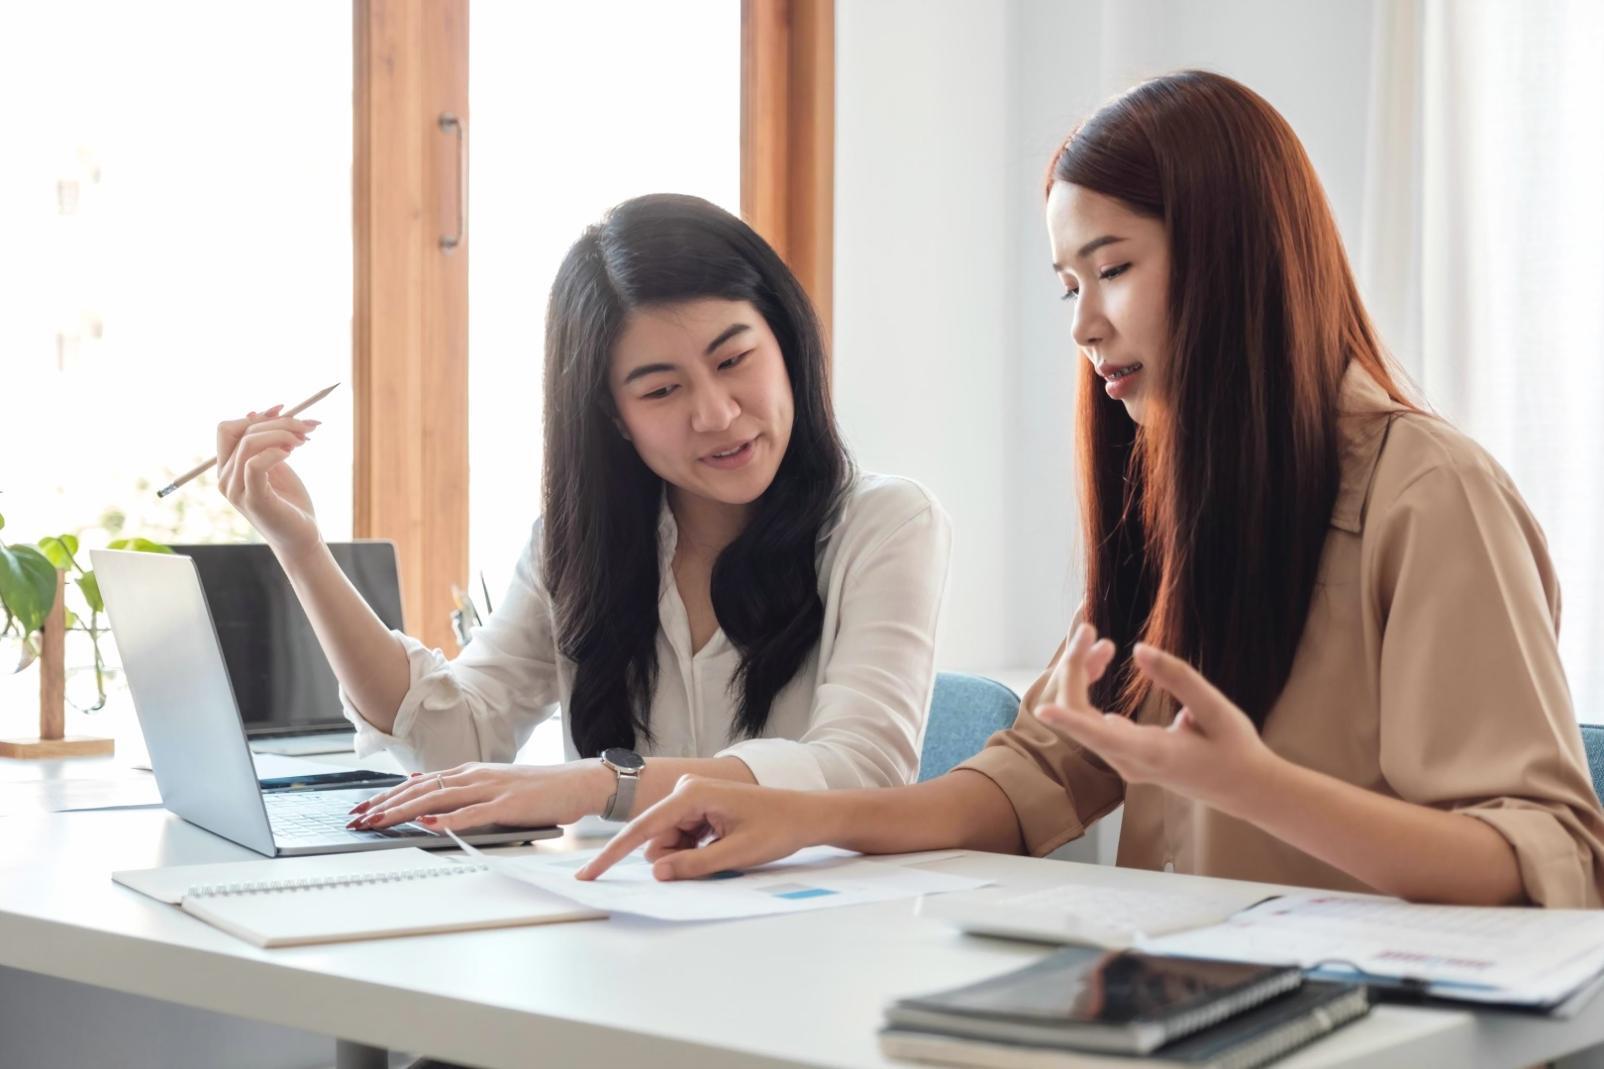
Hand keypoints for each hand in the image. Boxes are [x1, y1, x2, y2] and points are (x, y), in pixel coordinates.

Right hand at [215, 405, 322, 557]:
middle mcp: (225, 478)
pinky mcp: (254, 500)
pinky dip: (275, 452)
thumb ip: (266, 443)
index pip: (227, 429)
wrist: (302, 536)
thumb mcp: (277, 465)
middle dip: (277, 422)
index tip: (283, 410)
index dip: (255, 416)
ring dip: (282, 434)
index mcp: (228, 468)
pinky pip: (255, 464)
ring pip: (248, 443)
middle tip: (306, 427)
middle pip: (240, 431)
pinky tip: (291, 453)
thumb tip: (261, 412)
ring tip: (303, 441)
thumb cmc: (290, 501)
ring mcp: (237, 490)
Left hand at [346, 760, 612, 831]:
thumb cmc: (540, 789)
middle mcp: (475, 776)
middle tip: (358, 819)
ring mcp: (491, 789)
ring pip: (438, 798)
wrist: (577, 783)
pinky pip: (472, 813)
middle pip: (420, 789)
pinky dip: (448, 819)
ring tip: (379, 821)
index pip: (419, 783)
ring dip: (404, 810)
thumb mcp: (494, 784)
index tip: (363, 809)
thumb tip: (425, 787)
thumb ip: (462, 788)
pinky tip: (428, 824)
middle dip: (384, 804)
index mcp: (471, 772)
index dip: (387, 795)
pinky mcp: (508, 805)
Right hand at [574, 776, 822, 881]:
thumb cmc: (776, 830)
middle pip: (655, 839)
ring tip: (723, 847)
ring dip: (687, 854)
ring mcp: (691, 797)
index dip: (613, 855)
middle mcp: (686, 790)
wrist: (804, 815)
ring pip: (667, 841)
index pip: (642, 829)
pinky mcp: (698, 807)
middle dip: (674, 857)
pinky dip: (695, 849)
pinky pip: (681, 837)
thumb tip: (657, 872)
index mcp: (692, 794)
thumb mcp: (736, 854)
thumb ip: (693, 865)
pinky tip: (722, 843)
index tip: (588, 876)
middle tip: (716, 855)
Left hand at [1034, 624, 1277, 818]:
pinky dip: (1089, 688)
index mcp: (1149, 753)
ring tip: (1098, 640)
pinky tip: (1102, 658)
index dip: (1068, 720)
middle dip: (1075, 670)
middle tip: (1088, 629)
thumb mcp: (1216, 709)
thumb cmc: (1235, 748)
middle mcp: (1128, 761)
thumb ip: (1179, 678)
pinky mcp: (1125, 754)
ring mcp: (1123, 761)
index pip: (1097, 736)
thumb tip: (1139, 650)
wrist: (1244, 788)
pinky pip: (1093, 721)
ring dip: (1082, 676)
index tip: (1041, 709)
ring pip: (1083, 717)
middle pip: (1080, 717)